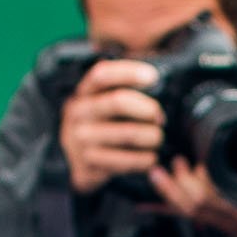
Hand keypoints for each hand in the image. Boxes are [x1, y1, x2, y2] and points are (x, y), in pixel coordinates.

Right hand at [59, 59, 165, 192]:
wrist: (76, 160)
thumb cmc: (101, 124)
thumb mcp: (103, 101)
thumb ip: (124, 88)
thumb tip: (156, 77)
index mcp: (84, 92)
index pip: (102, 74)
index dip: (128, 72)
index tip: (153, 76)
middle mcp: (78, 113)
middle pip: (118, 101)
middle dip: (147, 108)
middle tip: (160, 117)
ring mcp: (81, 139)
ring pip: (127, 133)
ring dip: (152, 137)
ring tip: (158, 139)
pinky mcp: (88, 164)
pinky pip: (125, 161)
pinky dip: (145, 159)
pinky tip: (151, 158)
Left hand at [149, 157, 236, 236]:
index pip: (214, 199)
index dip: (200, 182)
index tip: (197, 164)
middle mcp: (231, 220)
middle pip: (195, 206)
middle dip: (177, 185)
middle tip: (174, 164)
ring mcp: (223, 224)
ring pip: (190, 212)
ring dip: (171, 194)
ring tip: (160, 175)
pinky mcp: (220, 224)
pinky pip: (192, 216)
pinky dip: (174, 206)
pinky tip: (161, 198)